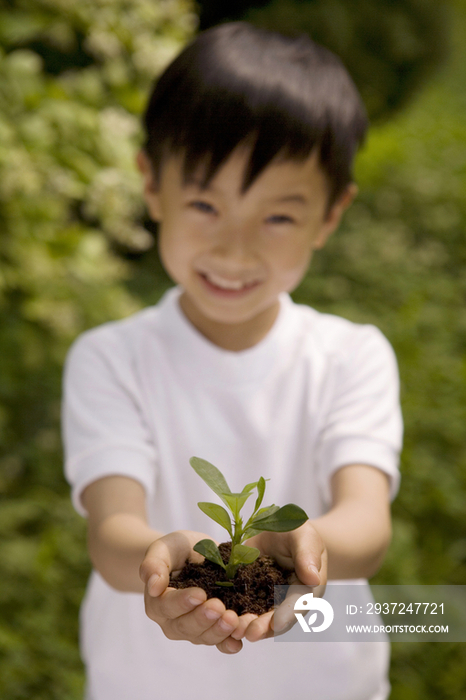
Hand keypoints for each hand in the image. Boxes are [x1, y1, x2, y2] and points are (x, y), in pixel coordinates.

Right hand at [139, 530, 254, 653]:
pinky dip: (229, 643)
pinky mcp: (212, 630)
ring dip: (219, 630)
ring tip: (232, 620)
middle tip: (218, 607)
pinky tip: (238, 642)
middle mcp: (173, 621)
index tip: (200, 594)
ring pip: (204, 636)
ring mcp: (193, 629)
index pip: (167, 606)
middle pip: (186, 626)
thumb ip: (154, 564)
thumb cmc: (176, 549)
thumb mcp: (163, 548)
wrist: (195, 554)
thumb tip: (153, 587)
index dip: (183, 602)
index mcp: (157, 602)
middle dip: (203, 618)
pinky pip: (220, 642)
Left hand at [240, 521, 326, 641]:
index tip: (277, 624)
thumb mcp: (304, 538)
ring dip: (245, 624)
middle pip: (275, 618)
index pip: (298, 605)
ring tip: (233, 629)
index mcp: (305, 590)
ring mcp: (264, 598)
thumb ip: (307, 556)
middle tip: (249, 633)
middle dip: (263, 626)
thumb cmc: (298, 533)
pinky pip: (238, 602)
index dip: (288, 615)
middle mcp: (284, 600)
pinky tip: (219, 615)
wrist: (278, 531)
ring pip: (256, 615)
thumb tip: (313, 578)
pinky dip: (230, 610)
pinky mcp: (246, 590)